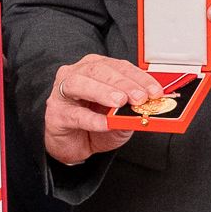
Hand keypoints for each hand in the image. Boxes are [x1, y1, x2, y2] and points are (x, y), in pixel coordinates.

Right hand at [43, 53, 162, 165]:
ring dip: (103, 92)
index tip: (154, 91)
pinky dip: (91, 119)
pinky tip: (104, 123)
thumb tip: (147, 108)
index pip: (120, 67)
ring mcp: (62, 93)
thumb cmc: (95, 123)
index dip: (139, 78)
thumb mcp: (120, 116)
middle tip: (139, 97)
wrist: (74, 144)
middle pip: (99, 70)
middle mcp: (77, 74)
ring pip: (80, 83)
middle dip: (122, 83)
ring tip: (119, 102)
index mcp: (96, 69)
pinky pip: (74, 114)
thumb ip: (131, 110)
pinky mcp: (55, 113)